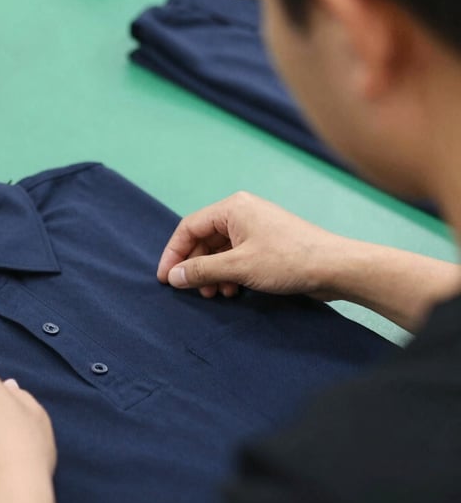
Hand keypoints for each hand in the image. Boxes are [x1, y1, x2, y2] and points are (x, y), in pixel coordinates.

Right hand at [157, 191, 343, 299]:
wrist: (336, 267)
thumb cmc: (289, 260)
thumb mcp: (238, 267)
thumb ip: (201, 271)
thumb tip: (173, 277)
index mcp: (232, 208)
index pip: (189, 227)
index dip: (174, 253)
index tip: (165, 278)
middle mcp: (241, 212)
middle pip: (203, 239)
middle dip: (195, 266)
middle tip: (191, 291)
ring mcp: (255, 228)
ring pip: (219, 250)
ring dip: (212, 273)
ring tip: (215, 294)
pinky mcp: (266, 243)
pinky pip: (235, 256)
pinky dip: (228, 273)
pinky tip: (232, 290)